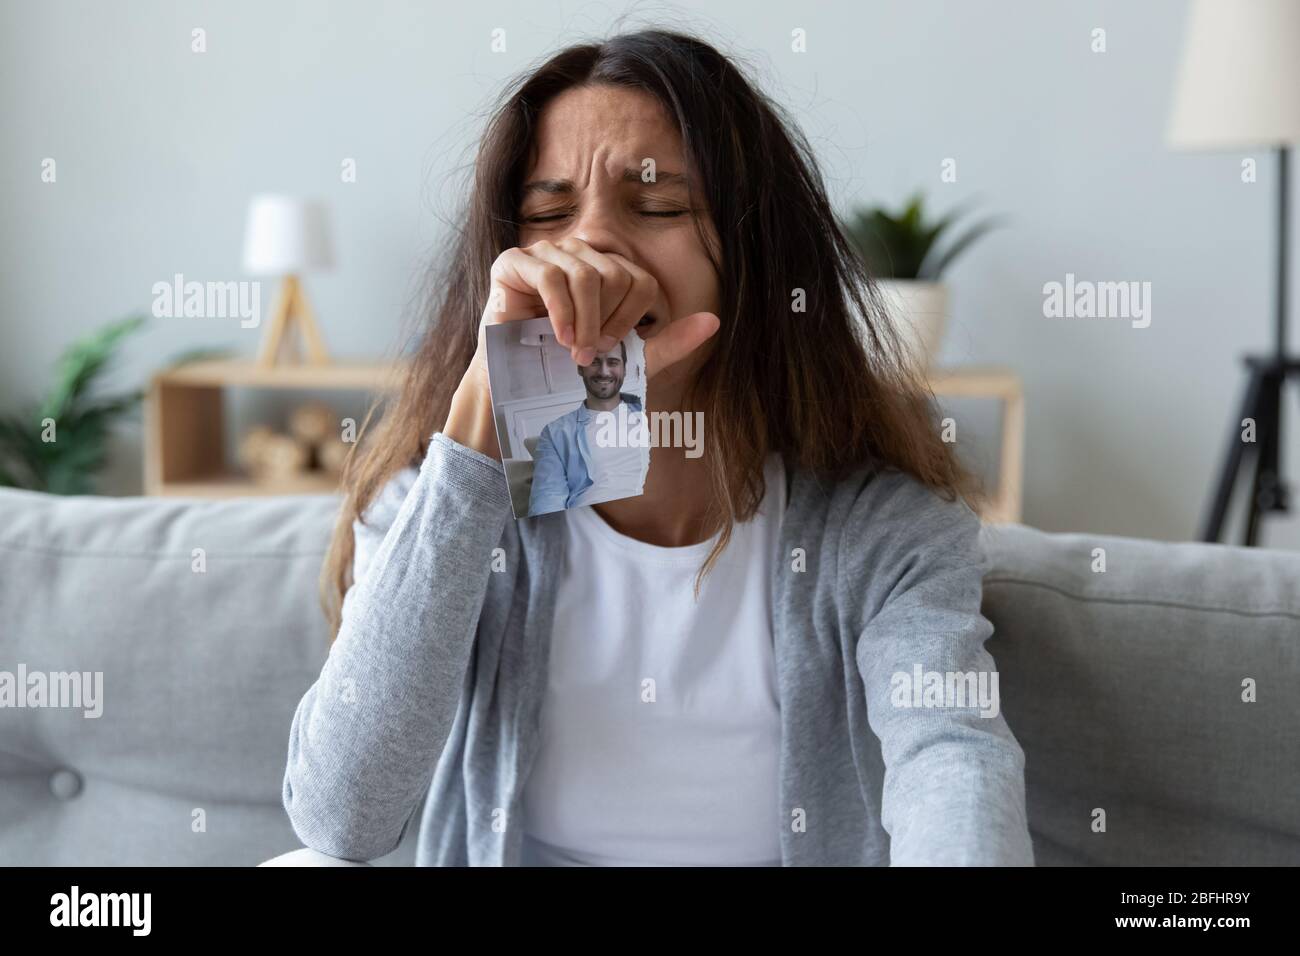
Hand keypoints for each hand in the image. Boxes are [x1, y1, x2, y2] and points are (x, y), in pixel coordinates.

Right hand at [444, 238, 718, 459]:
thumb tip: (713, 322)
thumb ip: (669, 342)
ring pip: (584, 273)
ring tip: (572, 349)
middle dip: (606, 322)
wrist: (517, 389)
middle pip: (616, 274)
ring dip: (584, 321)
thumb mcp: (627, 361)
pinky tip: (557, 337)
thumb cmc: (569, 371)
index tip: (610, 348)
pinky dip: (560, 311)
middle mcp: (578, 254)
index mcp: (607, 270)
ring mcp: (545, 254)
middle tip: (587, 353)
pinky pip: (549, 275)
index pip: (640, 280)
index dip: (630, 319)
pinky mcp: (513, 263)